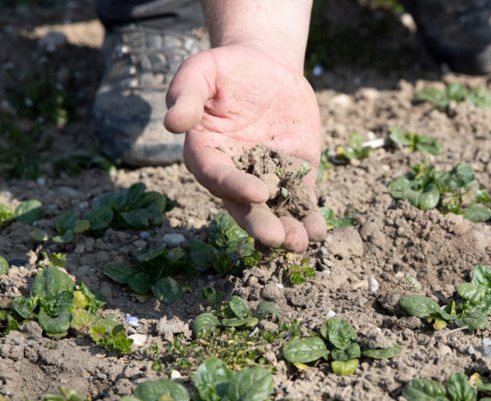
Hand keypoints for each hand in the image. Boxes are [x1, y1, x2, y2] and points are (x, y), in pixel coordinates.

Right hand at [164, 43, 325, 251]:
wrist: (264, 67)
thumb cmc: (226, 69)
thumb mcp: (201, 71)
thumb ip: (186, 94)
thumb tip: (172, 122)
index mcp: (205, 153)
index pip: (216, 174)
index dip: (234, 186)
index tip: (257, 193)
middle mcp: (233, 172)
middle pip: (243, 204)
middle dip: (260, 223)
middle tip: (277, 238)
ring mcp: (265, 176)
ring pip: (274, 209)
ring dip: (287, 229)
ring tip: (301, 244)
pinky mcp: (293, 173)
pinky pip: (301, 199)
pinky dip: (309, 217)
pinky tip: (318, 232)